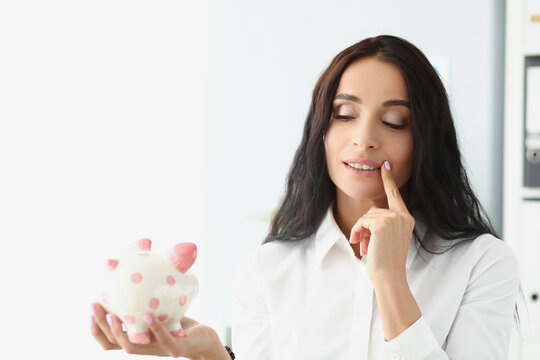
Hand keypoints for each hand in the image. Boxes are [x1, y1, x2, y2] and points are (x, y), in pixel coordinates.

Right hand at [90, 302, 229, 358]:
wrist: (203, 337)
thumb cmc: (178, 321)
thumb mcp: (159, 306)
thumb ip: (146, 296)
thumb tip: (137, 260)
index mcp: (137, 338)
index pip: (109, 340)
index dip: (96, 328)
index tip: (91, 308)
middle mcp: (144, 346)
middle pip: (114, 342)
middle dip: (100, 325)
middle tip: (95, 305)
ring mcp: (159, 349)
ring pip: (132, 346)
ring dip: (119, 331)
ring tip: (113, 314)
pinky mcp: (176, 349)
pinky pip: (163, 340)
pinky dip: (154, 329)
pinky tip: (148, 316)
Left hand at [349, 160, 414, 284]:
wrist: (389, 277)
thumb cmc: (386, 261)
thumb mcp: (386, 238)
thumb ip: (381, 221)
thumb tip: (371, 209)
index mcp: (406, 219)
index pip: (395, 195)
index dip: (389, 179)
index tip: (385, 165)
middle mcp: (403, 216)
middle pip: (374, 210)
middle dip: (365, 227)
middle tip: (366, 245)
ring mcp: (393, 218)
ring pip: (366, 217)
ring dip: (361, 232)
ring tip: (366, 248)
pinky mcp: (382, 223)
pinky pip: (361, 222)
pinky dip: (357, 233)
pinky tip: (362, 246)